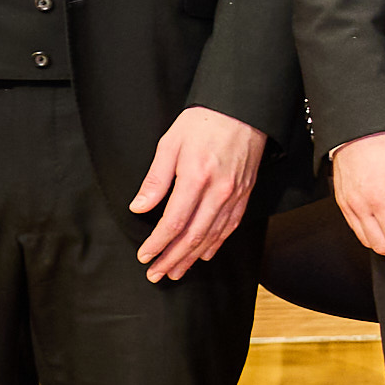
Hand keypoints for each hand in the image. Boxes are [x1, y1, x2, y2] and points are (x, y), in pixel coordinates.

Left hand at [126, 106, 267, 283]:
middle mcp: (218, 191)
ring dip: (193, 257)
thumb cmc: (203, 123)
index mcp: (196, 178)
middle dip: (173, 258)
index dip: (158, 243)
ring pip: (213, 236)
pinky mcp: (245, 194)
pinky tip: (205, 254)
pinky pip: (230, 226)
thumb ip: (155, 179)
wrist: (242, 110)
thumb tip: (139, 207)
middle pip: (194, 236)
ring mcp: (235, 195)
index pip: (174, 222)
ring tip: (176, 272)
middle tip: (156, 274)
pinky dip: (216, 244)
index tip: (145, 256)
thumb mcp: (170, 144)